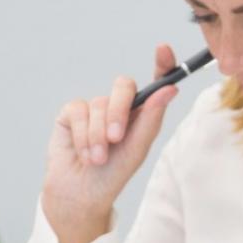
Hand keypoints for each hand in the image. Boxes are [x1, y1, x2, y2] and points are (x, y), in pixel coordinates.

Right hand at [41, 44, 178, 242]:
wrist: (82, 193)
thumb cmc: (115, 173)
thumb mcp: (138, 148)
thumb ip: (152, 117)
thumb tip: (170, 88)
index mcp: (142, 113)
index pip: (154, 82)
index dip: (161, 64)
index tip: (163, 49)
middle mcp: (119, 107)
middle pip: (123, 86)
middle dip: (119, 112)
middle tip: (116, 138)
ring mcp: (94, 109)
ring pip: (99, 104)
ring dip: (98, 135)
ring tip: (98, 159)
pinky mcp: (71, 114)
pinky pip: (78, 111)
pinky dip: (83, 135)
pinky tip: (84, 154)